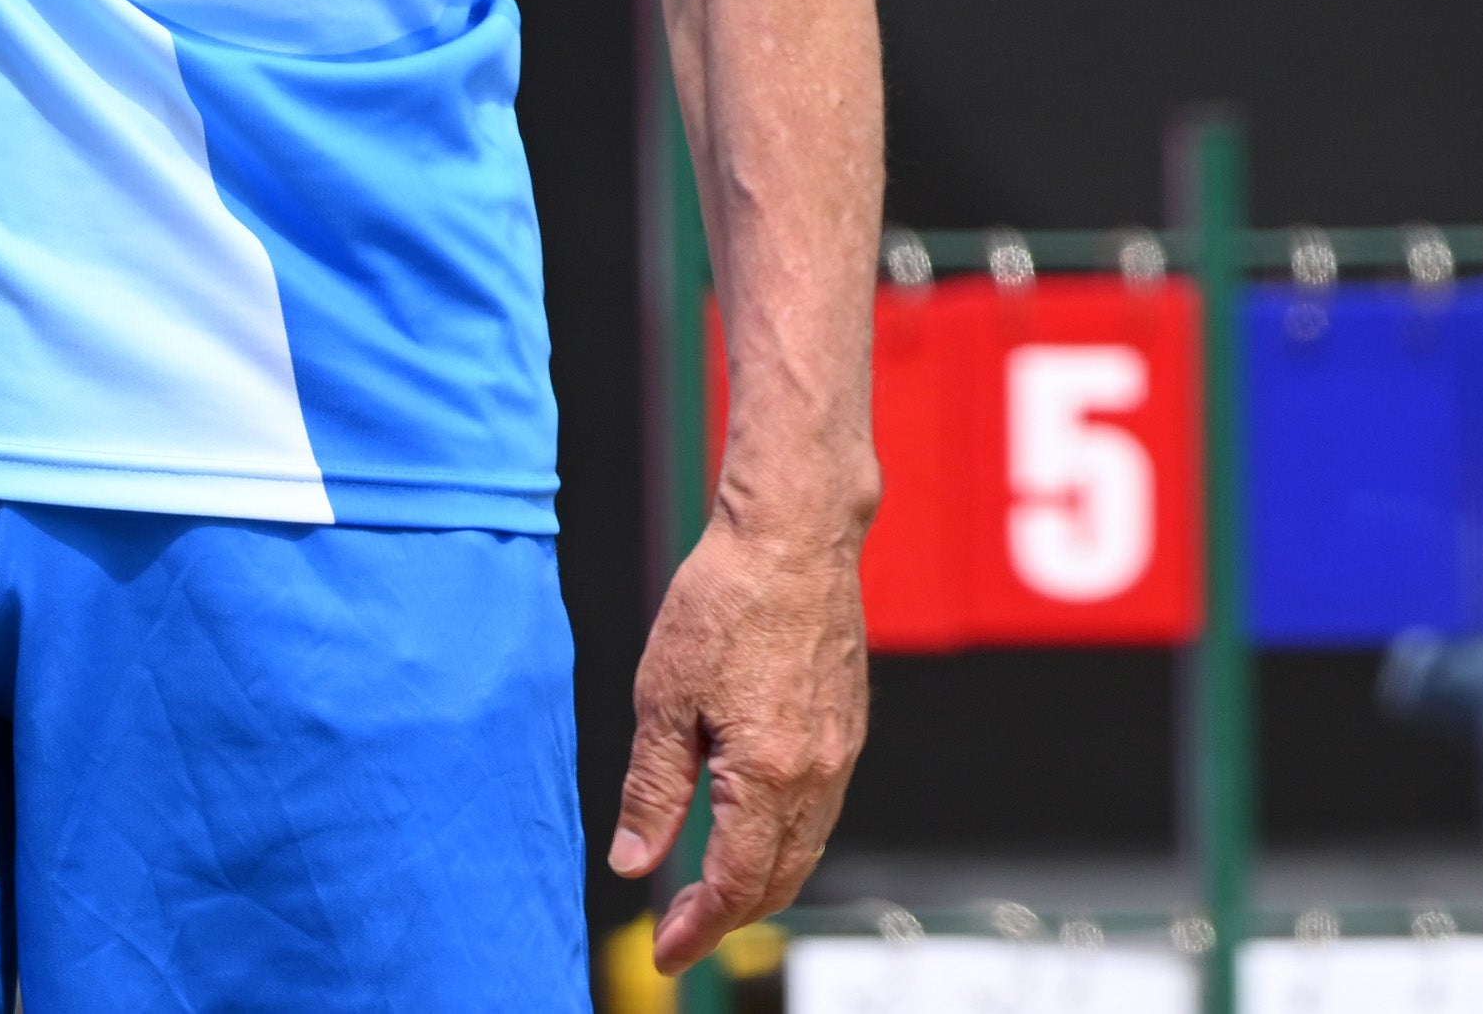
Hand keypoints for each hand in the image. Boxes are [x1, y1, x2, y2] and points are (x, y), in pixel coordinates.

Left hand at [611, 516, 869, 969]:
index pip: (735, 884)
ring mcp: (841, 751)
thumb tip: (634, 862)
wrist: (795, 533)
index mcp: (768, 773)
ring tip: (708, 890)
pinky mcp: (849, 726)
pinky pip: (822, 810)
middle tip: (679, 929)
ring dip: (761, 882)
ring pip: (808, 849)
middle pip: (780, 880)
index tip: (664, 949)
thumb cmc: (726, 599)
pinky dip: (787, 840)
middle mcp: (818, 772)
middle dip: (729, 917)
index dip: (697, 928)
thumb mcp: (663, 699)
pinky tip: (750, 828)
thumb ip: (652, 791)